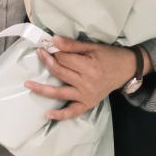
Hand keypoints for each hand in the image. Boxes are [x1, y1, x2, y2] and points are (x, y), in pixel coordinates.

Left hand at [23, 37, 137, 120]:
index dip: (54, 51)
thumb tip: (53, 40)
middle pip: (60, 72)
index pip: (64, 59)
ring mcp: (87, 95)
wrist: (127, 69)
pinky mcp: (88, 104)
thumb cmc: (110, 56)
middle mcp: (87, 83)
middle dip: (47, 61)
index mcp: (89, 67)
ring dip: (42, 89)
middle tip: (39, 53)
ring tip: (28, 84)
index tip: (47, 45)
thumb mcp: (92, 47)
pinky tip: (48, 114)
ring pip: (60, 92)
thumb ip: (72, 45)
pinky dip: (60, 115)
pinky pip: (72, 112)